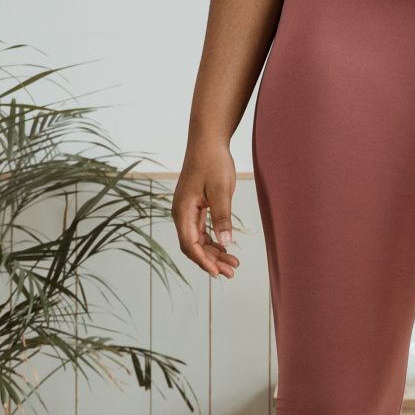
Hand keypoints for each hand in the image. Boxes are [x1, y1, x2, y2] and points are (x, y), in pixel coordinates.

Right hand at [172, 135, 243, 278]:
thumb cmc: (213, 162)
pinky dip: (212, 241)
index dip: (203, 261)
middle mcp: (181, 213)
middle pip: (193, 246)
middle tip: (231, 272)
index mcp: (183, 210)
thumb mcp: (221, 190)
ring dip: (213, 253)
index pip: (190, 244)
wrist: (208, 141)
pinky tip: (225, 248)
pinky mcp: (194, 207)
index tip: (218, 273)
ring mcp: (187, 210)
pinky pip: (200, 230)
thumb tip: (225, 243)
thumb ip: (222, 217)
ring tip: (232, 264)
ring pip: (197, 240)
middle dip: (211, 261)